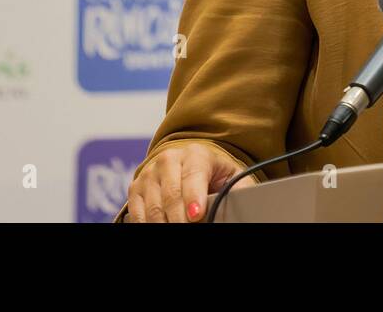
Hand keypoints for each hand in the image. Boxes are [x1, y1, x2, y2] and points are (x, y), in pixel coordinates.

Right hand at [124, 141, 257, 222]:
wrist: (189, 162)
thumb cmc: (214, 174)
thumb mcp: (232, 177)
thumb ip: (239, 189)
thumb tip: (247, 204)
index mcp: (196, 154)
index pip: (193, 176)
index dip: (194, 197)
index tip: (197, 215)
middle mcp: (169, 159)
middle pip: (171, 195)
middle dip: (180, 218)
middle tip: (188, 228)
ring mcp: (150, 173)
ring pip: (154, 206)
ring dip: (165, 223)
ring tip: (178, 228)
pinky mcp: (136, 187)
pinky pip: (138, 213)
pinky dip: (148, 224)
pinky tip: (161, 227)